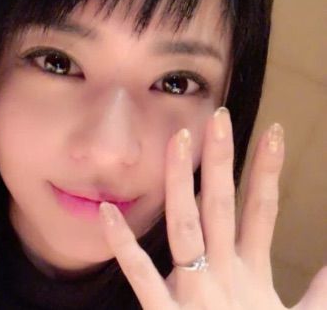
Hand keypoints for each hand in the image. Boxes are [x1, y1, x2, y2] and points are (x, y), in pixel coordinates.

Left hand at [98, 107, 326, 308]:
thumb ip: (318, 292)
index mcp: (252, 274)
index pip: (262, 209)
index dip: (267, 171)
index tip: (271, 133)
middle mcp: (223, 274)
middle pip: (223, 206)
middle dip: (223, 162)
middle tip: (218, 119)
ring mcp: (194, 291)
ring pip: (186, 225)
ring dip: (181, 182)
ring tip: (176, 141)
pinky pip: (140, 274)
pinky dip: (121, 242)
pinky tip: (104, 211)